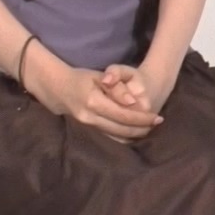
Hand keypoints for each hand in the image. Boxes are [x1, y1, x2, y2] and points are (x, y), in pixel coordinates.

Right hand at [27, 53, 163, 140]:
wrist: (56, 88)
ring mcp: (86, 127)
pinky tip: (133, 133)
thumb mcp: (99, 77)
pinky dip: (122, 136)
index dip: (143, 118)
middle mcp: (89, 118)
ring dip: (133, 135)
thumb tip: (133, 102)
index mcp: (94, 102)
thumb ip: (117, 89)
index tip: (158, 117)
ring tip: (149, 128)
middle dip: (142, 128)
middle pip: (121, 129)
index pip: (124, 115)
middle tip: (158, 123)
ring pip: (115, 137)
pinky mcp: (85, 131)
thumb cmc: (81, 78)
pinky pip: (107, 137)